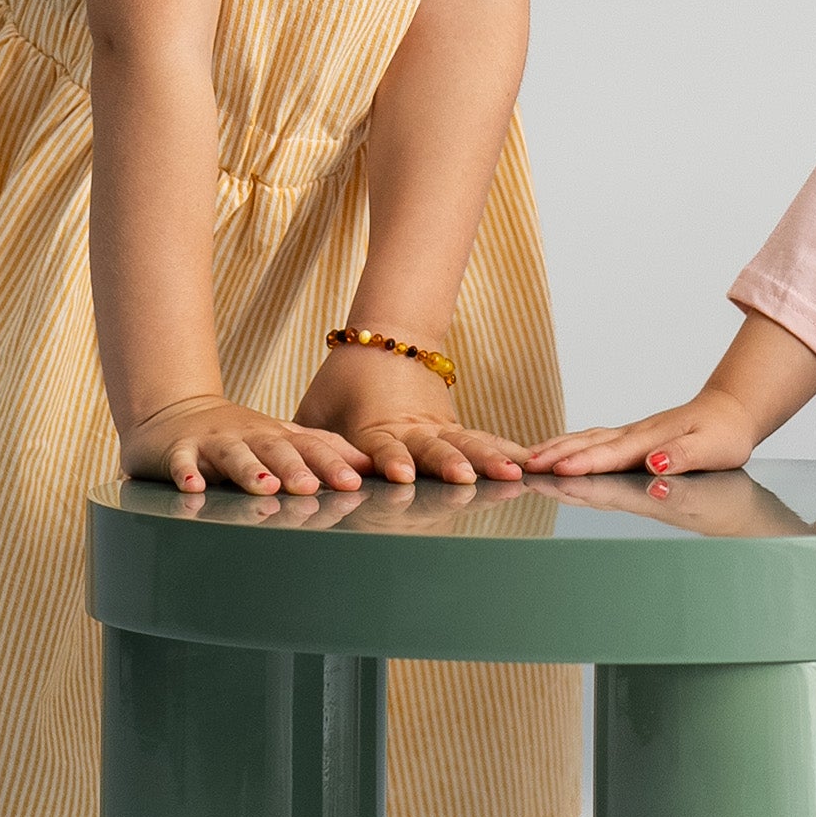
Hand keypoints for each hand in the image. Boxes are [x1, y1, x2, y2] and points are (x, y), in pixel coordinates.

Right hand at [123, 394, 369, 499]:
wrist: (176, 413)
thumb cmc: (241, 435)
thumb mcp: (282, 437)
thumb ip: (323, 449)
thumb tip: (370, 464)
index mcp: (277, 436)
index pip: (309, 447)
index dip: (331, 463)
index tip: (353, 483)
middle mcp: (249, 435)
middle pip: (274, 450)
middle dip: (293, 468)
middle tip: (310, 487)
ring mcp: (214, 442)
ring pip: (233, 455)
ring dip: (249, 471)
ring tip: (264, 488)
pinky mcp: (178, 451)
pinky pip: (182, 462)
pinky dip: (186, 473)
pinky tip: (193, 488)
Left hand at [293, 344, 522, 488]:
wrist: (388, 337)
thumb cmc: (343, 381)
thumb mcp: (316, 409)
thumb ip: (309, 443)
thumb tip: (286, 475)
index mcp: (375, 426)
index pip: (383, 446)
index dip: (390, 460)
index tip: (398, 474)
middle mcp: (411, 428)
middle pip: (434, 447)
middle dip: (450, 464)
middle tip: (466, 479)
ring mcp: (437, 426)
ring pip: (467, 442)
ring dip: (488, 458)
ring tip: (513, 473)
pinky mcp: (454, 426)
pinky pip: (482, 439)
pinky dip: (505, 450)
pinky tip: (529, 466)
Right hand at [528, 388, 761, 479]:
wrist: (730, 412)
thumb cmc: (724, 434)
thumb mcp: (712, 448)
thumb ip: (682, 456)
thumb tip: (654, 463)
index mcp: (650, 440)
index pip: (611, 454)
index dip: (583, 464)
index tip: (557, 471)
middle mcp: (634, 436)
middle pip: (587, 444)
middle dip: (555, 456)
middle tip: (524, 467)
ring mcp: (630, 435)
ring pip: (585, 439)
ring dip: (555, 449)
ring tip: (527, 460)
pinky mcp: (630, 438)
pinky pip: (592, 440)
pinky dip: (568, 445)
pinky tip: (554, 452)